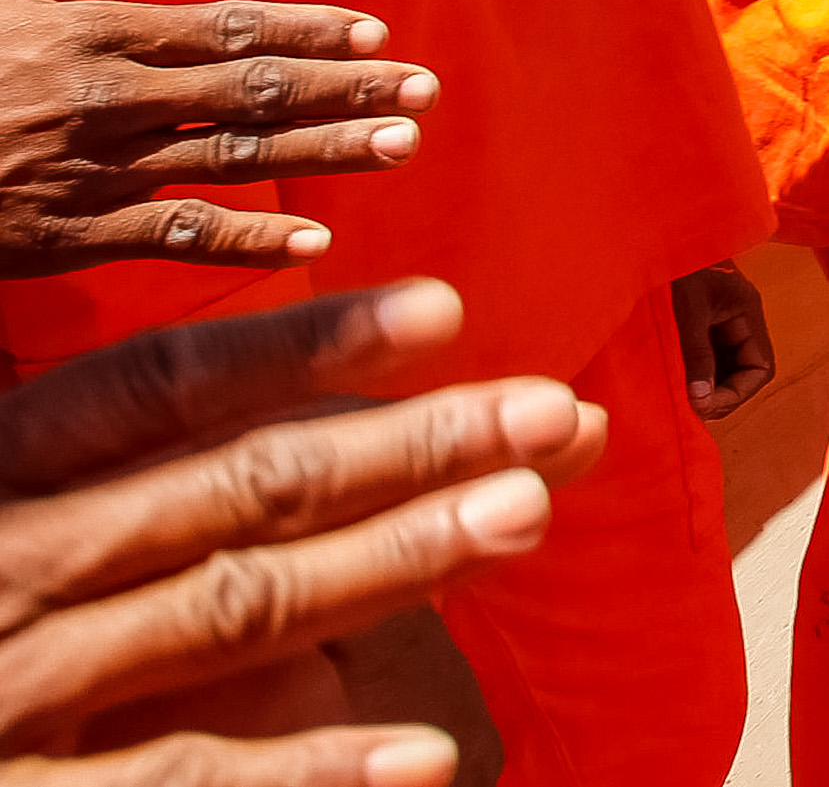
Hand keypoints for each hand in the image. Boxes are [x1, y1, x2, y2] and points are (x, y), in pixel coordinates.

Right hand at [0, 0, 438, 276]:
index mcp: (97, 34)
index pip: (226, 27)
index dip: (306, 30)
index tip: (377, 32)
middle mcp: (109, 97)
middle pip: (250, 89)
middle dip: (345, 89)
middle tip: (425, 91)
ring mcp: (93, 169)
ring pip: (230, 158)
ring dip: (323, 153)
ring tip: (400, 148)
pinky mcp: (69, 236)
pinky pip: (172, 238)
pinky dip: (245, 240)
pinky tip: (313, 242)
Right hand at [0, 279, 602, 781]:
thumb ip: (106, 469)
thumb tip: (312, 416)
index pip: (149, 390)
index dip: (297, 345)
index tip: (443, 307)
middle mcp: (0, 570)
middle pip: (231, 490)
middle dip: (410, 446)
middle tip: (555, 412)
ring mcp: (11, 699)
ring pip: (229, 611)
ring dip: (392, 562)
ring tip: (524, 512)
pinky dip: (304, 769)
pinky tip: (423, 758)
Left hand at [666, 263, 772, 422]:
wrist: (658, 236)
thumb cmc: (678, 266)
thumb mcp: (689, 312)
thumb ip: (698, 354)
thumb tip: (701, 399)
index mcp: (747, 313)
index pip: (760, 367)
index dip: (738, 392)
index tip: (706, 404)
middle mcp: (739, 322)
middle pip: (742, 373)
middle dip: (720, 394)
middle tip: (691, 408)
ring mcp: (719, 324)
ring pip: (723, 369)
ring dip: (706, 387)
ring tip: (682, 398)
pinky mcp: (699, 325)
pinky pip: (704, 359)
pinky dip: (694, 375)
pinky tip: (676, 382)